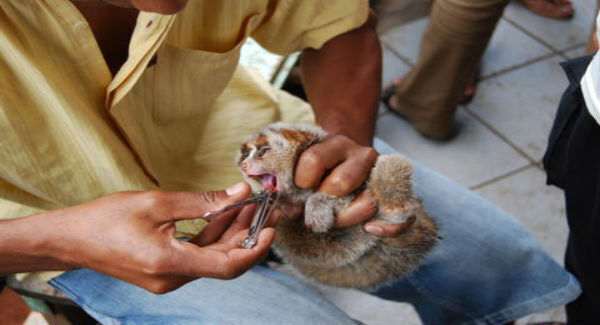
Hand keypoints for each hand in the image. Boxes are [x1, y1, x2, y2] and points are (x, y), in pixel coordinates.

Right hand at [37, 183, 275, 293]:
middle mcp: (172, 278)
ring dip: (230, 232)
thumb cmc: (106, 218)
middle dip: (246, 232)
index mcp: (170, 264)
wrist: (70, 238)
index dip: (255, 248)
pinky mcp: (164, 271)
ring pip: (211, 257)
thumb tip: (240, 193)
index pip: (228, 265)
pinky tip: (223, 213)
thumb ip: (203, 201)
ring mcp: (167, 278)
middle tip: (265, 206)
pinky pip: (196, 255)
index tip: (271, 228)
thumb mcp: (158, 202)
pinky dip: (211, 236)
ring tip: (248, 204)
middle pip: (222, 259)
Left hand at [294, 134, 409, 236]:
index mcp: (335, 143)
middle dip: (323, 202)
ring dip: (345, 217)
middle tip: (315, 206)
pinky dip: (388, 228)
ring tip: (332, 216)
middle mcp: (362, 154)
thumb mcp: (304, 164)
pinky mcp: (393, 193)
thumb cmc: (320, 167)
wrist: (347, 154)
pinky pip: (401, 217)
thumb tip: (287, 211)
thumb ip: (292, 184)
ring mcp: (381, 176)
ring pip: (367, 203)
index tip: (299, 187)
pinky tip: (370, 230)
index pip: (314, 160)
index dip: (301, 181)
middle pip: (341, 183)